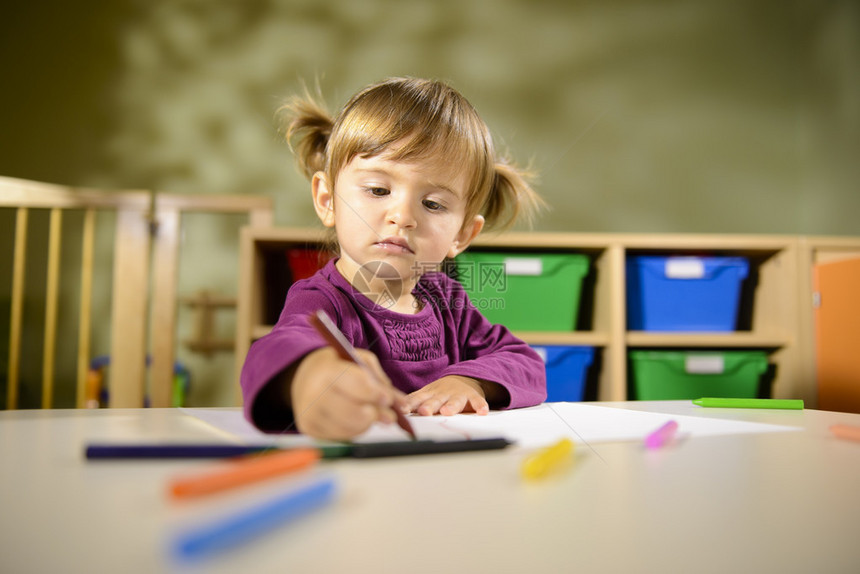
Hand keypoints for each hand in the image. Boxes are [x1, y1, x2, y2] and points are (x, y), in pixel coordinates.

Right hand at [289, 347, 405, 440]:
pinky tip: (357, 419)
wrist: (305, 377)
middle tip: (389, 415)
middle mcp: (314, 394)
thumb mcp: (358, 359)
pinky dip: (356, 430)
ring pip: (351, 427)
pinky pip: (343, 436)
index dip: (375, 394)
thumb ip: (380, 379)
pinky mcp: (310, 429)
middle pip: (354, 412)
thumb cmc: (337, 367)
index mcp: (327, 371)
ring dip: (368, 423)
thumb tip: (400, 405)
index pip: (356, 385)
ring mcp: (310, 414)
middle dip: (376, 414)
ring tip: (371, 414)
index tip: (388, 399)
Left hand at [403, 375, 493, 416]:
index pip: (417, 399)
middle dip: (429, 406)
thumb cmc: (441, 391)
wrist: (465, 377)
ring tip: (447, 412)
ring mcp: (458, 395)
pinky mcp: (473, 396)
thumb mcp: (426, 393)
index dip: (410, 404)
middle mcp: (443, 394)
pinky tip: (482, 412)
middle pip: (435, 400)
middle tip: (424, 412)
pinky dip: (480, 405)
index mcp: (429, 394)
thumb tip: (393, 410)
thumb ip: (413, 402)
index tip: (403, 411)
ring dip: (451, 406)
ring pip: (454, 401)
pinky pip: (477, 401)